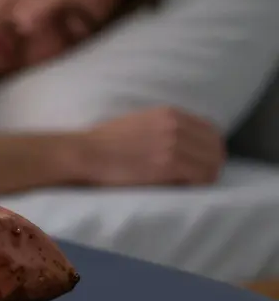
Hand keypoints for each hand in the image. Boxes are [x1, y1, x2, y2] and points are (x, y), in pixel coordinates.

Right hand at [78, 107, 225, 186]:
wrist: (86, 153)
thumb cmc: (104, 142)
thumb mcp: (139, 122)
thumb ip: (163, 127)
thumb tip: (182, 144)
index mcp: (169, 113)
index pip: (209, 130)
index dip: (211, 148)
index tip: (204, 161)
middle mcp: (175, 125)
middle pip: (214, 146)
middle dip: (212, 162)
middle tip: (201, 177)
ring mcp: (173, 144)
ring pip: (211, 163)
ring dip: (206, 175)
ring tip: (192, 184)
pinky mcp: (168, 164)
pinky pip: (200, 176)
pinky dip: (198, 184)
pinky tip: (186, 187)